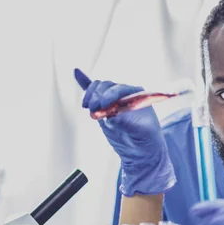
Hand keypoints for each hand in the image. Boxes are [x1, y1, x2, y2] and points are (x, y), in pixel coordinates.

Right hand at [74, 68, 174, 194]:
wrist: (141, 151)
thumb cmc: (147, 140)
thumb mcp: (141, 132)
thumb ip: (128, 122)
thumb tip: (112, 116)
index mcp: (138, 96)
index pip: (119, 89)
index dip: (109, 95)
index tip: (103, 106)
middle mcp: (125, 94)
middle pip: (106, 87)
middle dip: (97, 96)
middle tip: (94, 110)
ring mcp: (113, 100)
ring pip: (98, 90)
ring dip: (90, 96)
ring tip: (89, 108)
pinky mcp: (104, 108)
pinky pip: (94, 93)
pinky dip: (85, 83)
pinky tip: (76, 73)